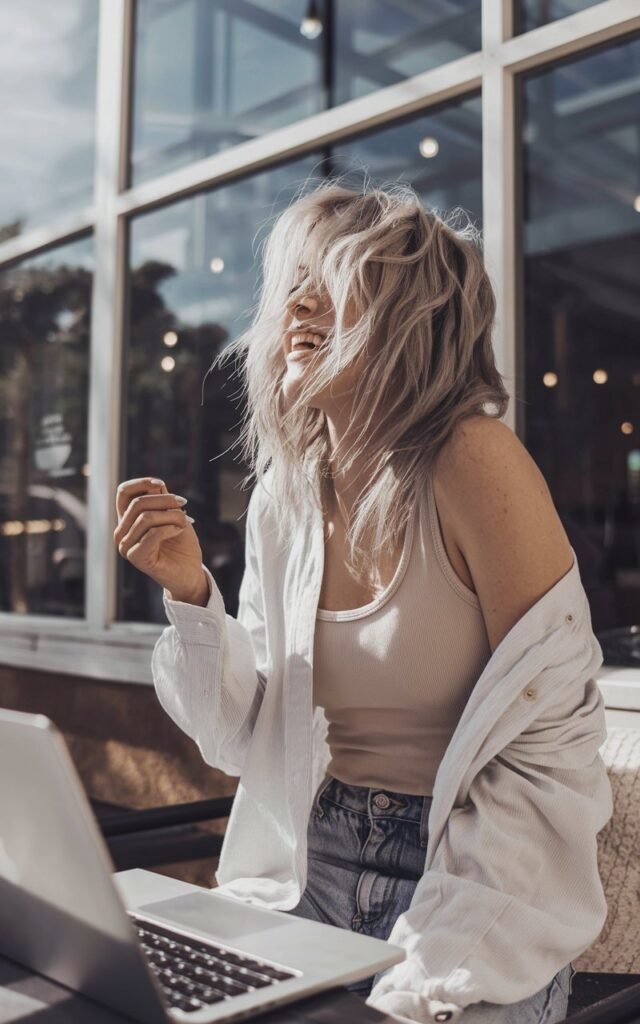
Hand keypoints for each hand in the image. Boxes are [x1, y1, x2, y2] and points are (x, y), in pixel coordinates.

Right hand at [114, 477, 208, 603]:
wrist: (189, 571)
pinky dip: (170, 528)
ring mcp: (126, 546)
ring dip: (172, 516)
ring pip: (146, 517)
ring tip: (184, 522)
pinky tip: (179, 531)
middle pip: (137, 503)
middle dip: (165, 500)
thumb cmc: (180, 543)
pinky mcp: (136, 558)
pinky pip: (153, 533)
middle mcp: (122, 532)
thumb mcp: (172, 514)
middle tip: (183, 504)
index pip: (123, 492)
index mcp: (127, 519)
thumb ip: (160, 500)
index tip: (161, 484)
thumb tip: (153, 485)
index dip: (141, 483)